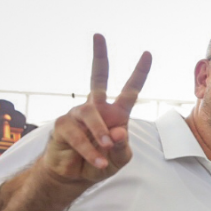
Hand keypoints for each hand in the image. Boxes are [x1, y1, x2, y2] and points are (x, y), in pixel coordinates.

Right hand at [41, 34, 151, 184]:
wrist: (75, 176)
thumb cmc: (101, 162)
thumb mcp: (119, 159)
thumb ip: (122, 147)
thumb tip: (119, 131)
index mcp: (116, 113)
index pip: (129, 91)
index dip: (139, 73)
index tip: (147, 54)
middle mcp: (96, 108)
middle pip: (97, 77)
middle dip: (99, 56)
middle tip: (99, 35)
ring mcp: (78, 114)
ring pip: (91, 115)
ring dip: (100, 134)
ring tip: (106, 150)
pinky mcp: (63, 126)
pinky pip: (78, 135)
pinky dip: (89, 150)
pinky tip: (97, 160)